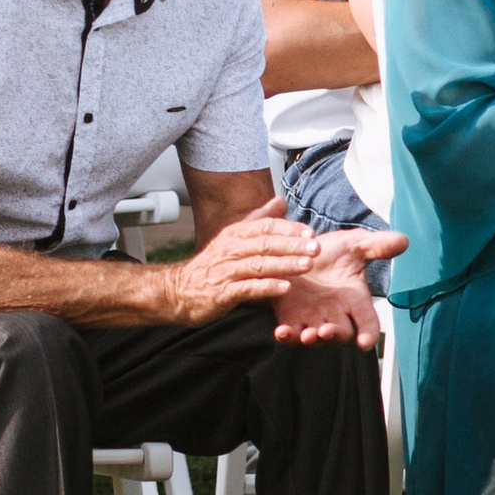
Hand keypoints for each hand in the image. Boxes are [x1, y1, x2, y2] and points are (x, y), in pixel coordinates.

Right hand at [166, 195, 324, 324]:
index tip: (311, 232)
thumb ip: (259, 220)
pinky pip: (246, 288)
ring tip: (307, 265)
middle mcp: (231, 249)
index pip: (266, 226)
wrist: (177, 291)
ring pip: (258, 264)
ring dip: (284, 264)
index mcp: (236, 234)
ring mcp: (225, 271)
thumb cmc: (212, 265)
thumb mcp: (233, 238)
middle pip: (266, 244)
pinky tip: (284, 288)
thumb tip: (281, 201)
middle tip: (316, 247)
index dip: (289, 228)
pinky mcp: (221, 293)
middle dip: (293, 245)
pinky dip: (266, 287)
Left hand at [270, 229, 395, 347]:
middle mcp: (336, 315)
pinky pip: (290, 334)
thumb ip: (376, 246)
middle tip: (328, 331)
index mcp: (355, 300)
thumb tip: (403, 240)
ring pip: (314, 337)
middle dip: (335, 336)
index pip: (368, 321)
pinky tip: (282, 332)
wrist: (299, 251)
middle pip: (341, 334)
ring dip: (311, 339)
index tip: (367, 342)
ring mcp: (312, 319)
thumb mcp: (354, 245)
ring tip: (308, 335)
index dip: (369, 333)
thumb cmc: (331, 252)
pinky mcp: (289, 318)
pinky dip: (287, 336)